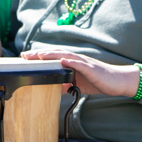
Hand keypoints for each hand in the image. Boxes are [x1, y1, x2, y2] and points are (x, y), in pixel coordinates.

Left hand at [21, 49, 141, 97]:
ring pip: (65, 56)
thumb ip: (67, 84)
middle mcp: (76, 60)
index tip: (25, 57)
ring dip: (51, 54)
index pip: (53, 57)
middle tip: (24, 55)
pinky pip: (80, 63)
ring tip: (39, 55)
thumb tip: (53, 88)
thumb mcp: (79, 84)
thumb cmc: (99, 81)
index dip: (39, 56)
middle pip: (55, 54)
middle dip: (39, 54)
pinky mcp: (91, 68)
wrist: (117, 81)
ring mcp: (84, 62)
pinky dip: (70, 61)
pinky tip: (62, 60)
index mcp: (72, 63)